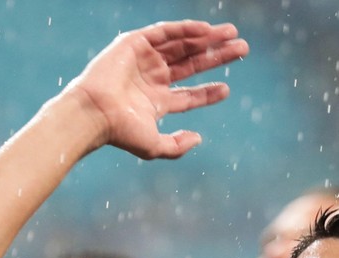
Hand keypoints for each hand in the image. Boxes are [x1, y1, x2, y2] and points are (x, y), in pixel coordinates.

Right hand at [66, 21, 247, 159]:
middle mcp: (151, 78)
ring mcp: (144, 59)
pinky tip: (207, 30)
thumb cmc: (120, 132)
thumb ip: (177, 146)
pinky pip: (166, 31)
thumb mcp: (154, 146)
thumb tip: (199, 138)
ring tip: (233, 34)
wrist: (95, 112)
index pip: (188, 95)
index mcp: (155, 102)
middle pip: (192, 64)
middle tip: (243, 50)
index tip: (228, 88)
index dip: (209, 91)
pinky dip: (187, 29)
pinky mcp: (135, 42)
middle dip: (217, 56)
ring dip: (208, 38)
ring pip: (183, 45)